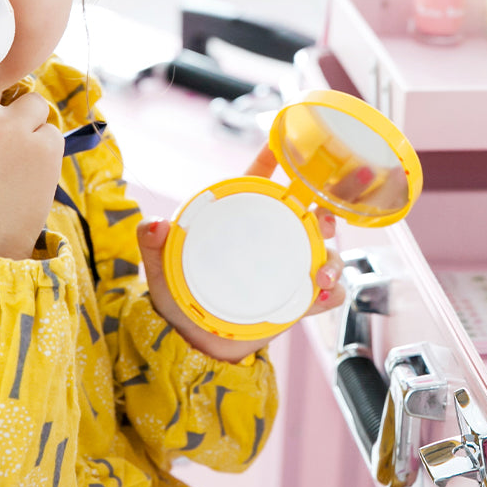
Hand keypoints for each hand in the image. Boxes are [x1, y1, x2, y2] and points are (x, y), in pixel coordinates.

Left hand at [137, 144, 346, 362]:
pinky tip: (322, 296)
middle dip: (327, 211)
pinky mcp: (296, 301)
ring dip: (333, 260)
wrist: (193, 344)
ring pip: (326, 253)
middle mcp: (270, 241)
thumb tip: (155, 224)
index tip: (283, 142)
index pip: (259, 181)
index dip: (272, 159)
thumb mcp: (161, 267)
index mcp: (239, 222)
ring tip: (321, 276)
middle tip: (324, 221)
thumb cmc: (178, 297)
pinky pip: (325, 294)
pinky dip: (332, 294)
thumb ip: (153, 242)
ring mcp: (288, 270)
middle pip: (309, 214)